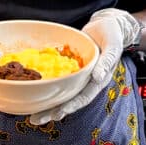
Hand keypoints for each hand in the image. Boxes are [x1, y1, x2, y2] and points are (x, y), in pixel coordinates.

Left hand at [27, 9, 142, 125]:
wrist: (106, 24)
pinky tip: (35, 91)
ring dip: (48, 105)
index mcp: (99, 80)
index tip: (57, 113)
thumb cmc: (112, 33)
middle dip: (53, 111)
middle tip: (36, 120)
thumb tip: (98, 77)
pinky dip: (48, 87)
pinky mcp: (70, 69)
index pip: (84, 97)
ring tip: (33, 115)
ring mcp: (78, 76)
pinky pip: (58, 80)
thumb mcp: (112, 45)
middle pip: (70, 100)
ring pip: (62, 93)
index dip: (70, 106)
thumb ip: (107, 61)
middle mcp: (87, 81)